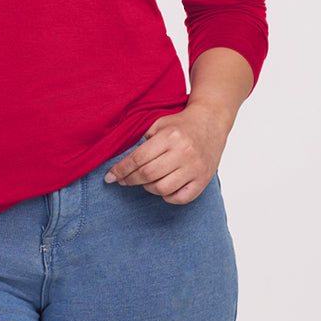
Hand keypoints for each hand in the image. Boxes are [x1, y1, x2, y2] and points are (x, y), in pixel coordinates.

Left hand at [104, 104, 228, 204]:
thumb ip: (141, 138)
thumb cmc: (180, 124)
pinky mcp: (203, 180)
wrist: (210, 122)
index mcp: (170, 136)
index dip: (121, 169)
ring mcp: (195, 168)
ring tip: (145, 181)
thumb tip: (119, 159)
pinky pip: (181, 198)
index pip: (138, 158)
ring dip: (148, 188)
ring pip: (162, 188)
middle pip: (148, 175)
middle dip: (130, 179)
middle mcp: (183, 152)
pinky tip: (163, 188)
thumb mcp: (158, 123)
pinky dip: (168, 196)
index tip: (109, 177)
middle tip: (123, 180)